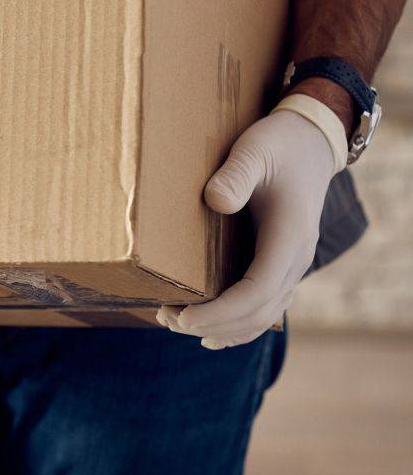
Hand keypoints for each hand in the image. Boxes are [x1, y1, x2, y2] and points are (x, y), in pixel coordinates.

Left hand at [160, 99, 340, 348]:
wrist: (309, 142)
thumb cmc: (278, 145)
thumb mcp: (254, 150)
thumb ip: (236, 175)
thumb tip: (215, 201)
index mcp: (289, 238)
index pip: (258, 291)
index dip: (221, 311)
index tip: (183, 316)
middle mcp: (296, 259)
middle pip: (258, 312)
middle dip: (213, 324)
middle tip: (165, 320)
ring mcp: (292, 264)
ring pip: (263, 315)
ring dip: (223, 327)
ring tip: (176, 325)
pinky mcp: (281, 263)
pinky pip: (265, 306)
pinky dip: (239, 323)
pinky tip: (211, 332)